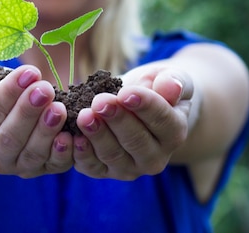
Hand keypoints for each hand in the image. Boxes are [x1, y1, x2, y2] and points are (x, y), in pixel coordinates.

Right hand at [0, 65, 72, 176]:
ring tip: (58, 108)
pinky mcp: (44, 169)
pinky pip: (54, 165)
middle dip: (29, 112)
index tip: (28, 72)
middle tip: (45, 90)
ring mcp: (19, 166)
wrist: (4, 116)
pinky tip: (70, 135)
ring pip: (32, 153)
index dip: (9, 92)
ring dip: (46, 131)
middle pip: (10, 137)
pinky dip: (63, 153)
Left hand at [73, 65, 192, 179]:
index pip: (162, 120)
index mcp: (175, 133)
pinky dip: (81, 154)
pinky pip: (92, 166)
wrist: (138, 102)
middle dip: (117, 120)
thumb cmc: (156, 86)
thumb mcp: (170, 77)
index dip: (144, 106)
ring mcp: (130, 167)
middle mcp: (155, 157)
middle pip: (136, 141)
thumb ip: (173, 81)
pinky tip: (73, 137)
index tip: (126, 92)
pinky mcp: (105, 171)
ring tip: (84, 115)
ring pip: (113, 155)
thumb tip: (171, 87)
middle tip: (100, 102)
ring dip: (97, 135)